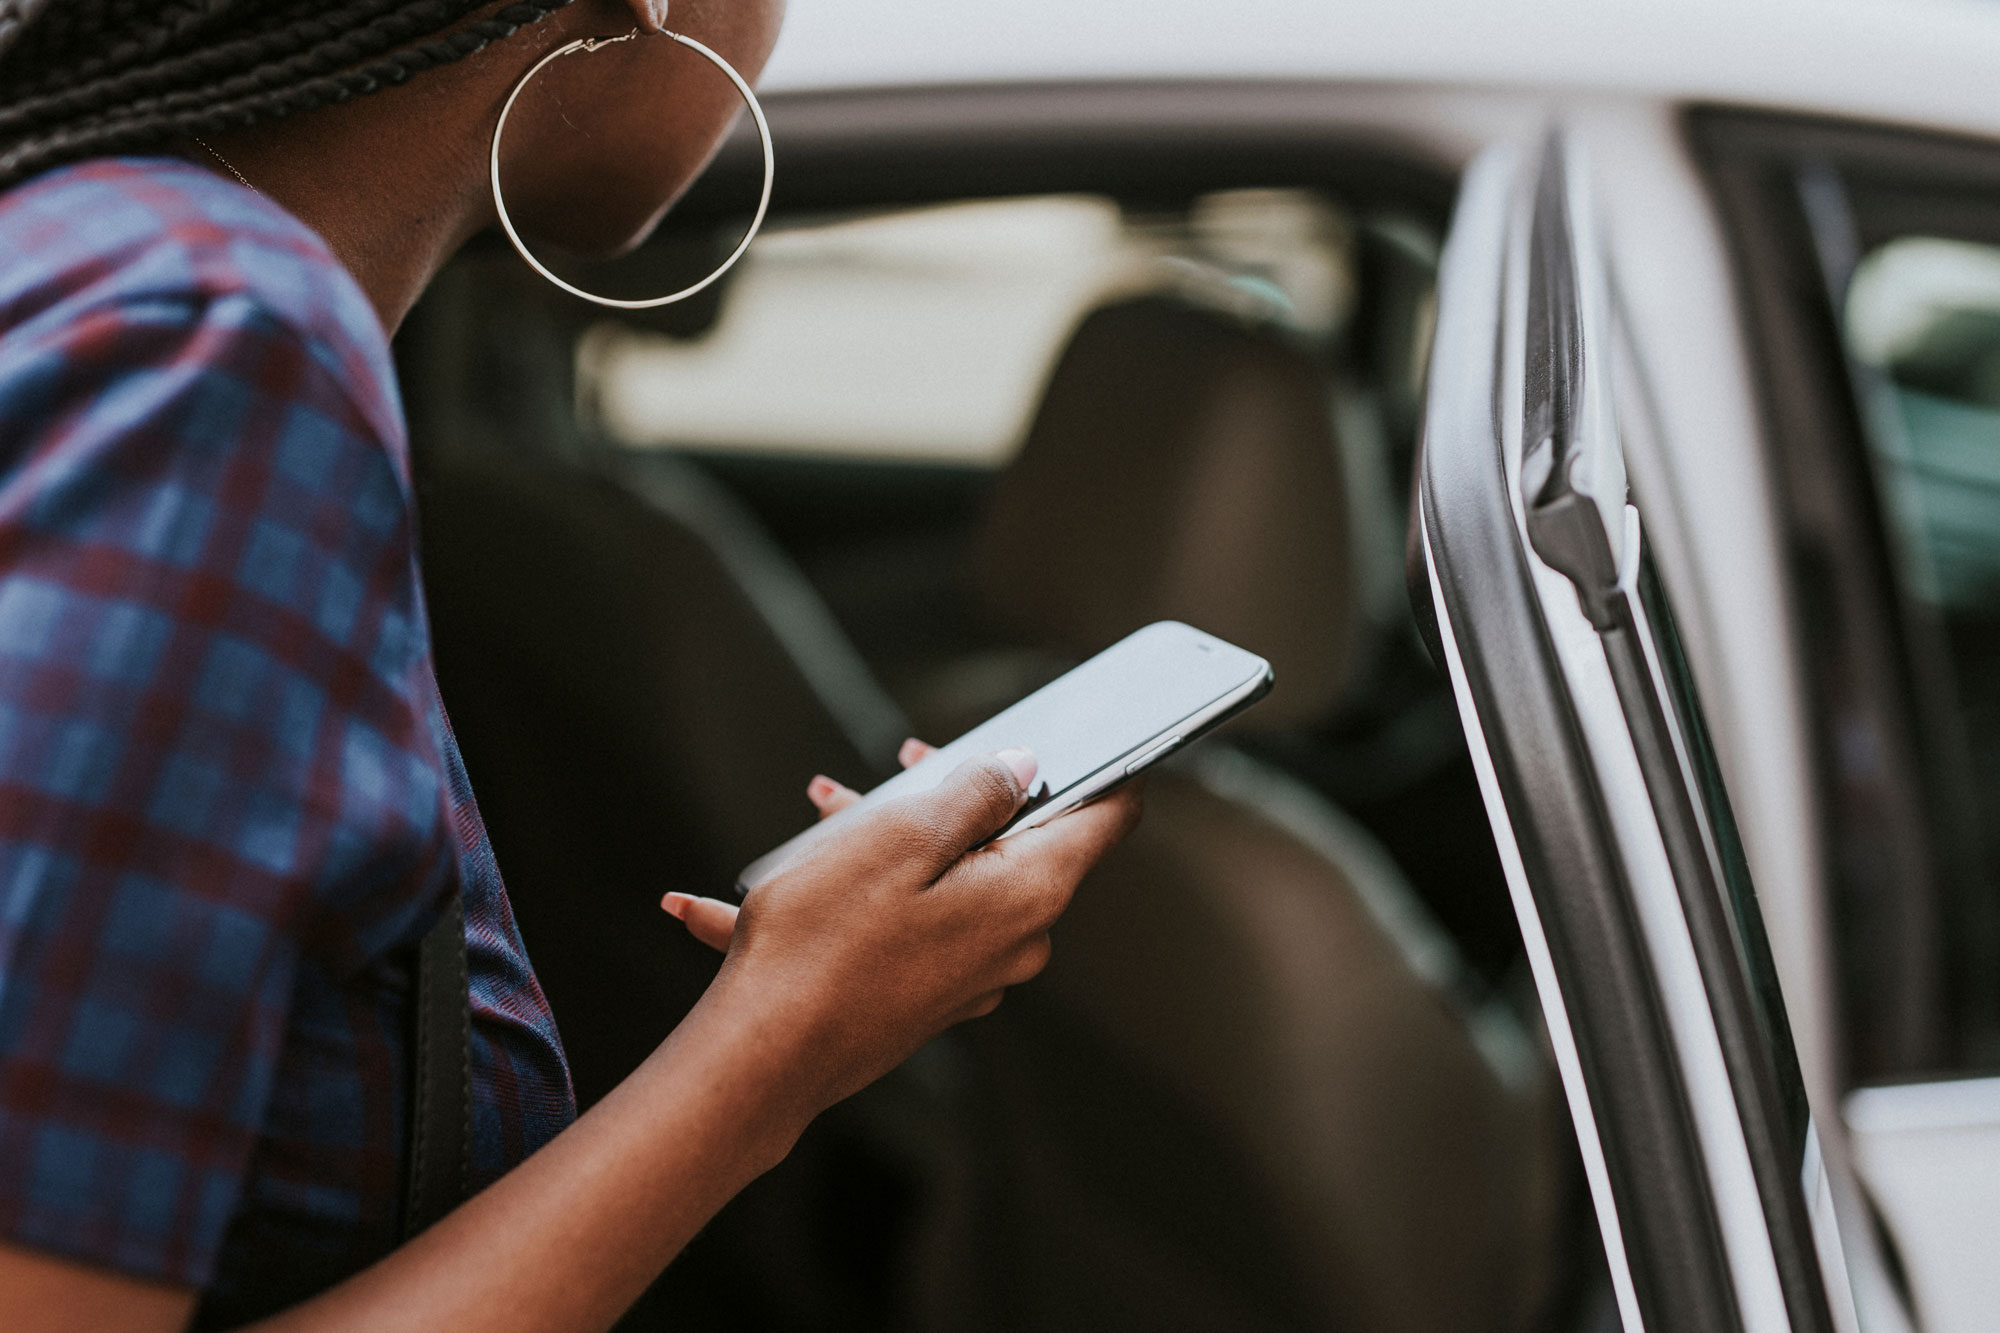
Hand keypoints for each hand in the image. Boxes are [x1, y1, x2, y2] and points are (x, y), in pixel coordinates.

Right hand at [665, 739, 1140, 1117]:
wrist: (764, 1055)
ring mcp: (973, 973)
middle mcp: (1015, 940)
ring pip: (954, 875)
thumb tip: (1022, 767)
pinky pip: (914, 919)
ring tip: (829, 813)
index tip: (1083, 733)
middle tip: (906, 764)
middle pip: (1014, 839)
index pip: (1106, 817)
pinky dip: (869, 888)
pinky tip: (814, 875)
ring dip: (899, 836)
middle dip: (958, 794)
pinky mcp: (929, 994)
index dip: (1101, 765)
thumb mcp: (903, 834)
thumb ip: (977, 792)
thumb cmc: (825, 943)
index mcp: (1027, 894)